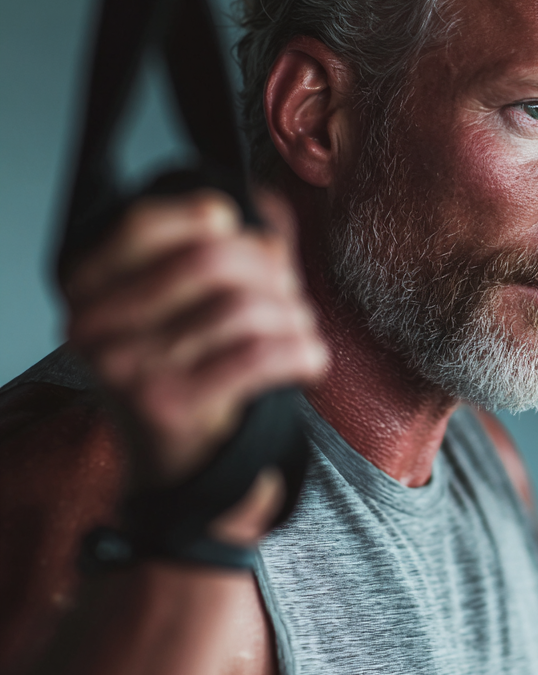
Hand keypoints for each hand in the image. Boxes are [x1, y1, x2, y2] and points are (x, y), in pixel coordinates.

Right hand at [64, 190, 327, 495]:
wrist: (172, 466)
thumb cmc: (182, 372)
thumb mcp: (173, 309)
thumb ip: (209, 251)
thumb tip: (269, 208)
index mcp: (87, 289)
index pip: (143, 225)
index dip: (203, 216)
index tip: (238, 226)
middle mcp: (97, 326)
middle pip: (207, 260)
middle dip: (268, 267)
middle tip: (290, 287)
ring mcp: (130, 368)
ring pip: (241, 307)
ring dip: (292, 313)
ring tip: (302, 326)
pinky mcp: (171, 406)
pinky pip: (259, 356)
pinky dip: (301, 351)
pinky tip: (313, 358)